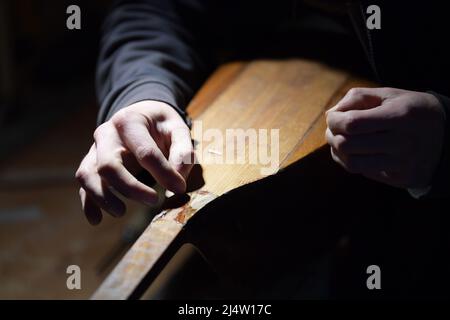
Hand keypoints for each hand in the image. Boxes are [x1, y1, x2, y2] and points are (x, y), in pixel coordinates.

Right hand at [76, 100, 193, 224]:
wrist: (139, 114)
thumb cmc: (160, 125)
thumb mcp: (177, 129)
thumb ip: (183, 152)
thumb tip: (178, 181)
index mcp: (130, 121)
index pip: (145, 152)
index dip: (164, 173)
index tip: (179, 188)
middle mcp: (106, 134)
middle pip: (109, 165)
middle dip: (130, 188)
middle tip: (154, 201)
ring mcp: (94, 149)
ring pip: (88, 175)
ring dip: (103, 197)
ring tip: (122, 212)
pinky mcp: (91, 164)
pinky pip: (83, 185)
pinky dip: (88, 203)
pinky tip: (96, 220)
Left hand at [325, 87, 444, 188]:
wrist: (446, 135)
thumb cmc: (409, 110)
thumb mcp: (389, 95)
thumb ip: (357, 98)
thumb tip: (331, 115)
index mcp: (400, 115)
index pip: (352, 123)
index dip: (334, 121)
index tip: (333, 117)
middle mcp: (404, 142)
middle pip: (347, 145)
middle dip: (331, 136)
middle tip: (333, 130)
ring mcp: (403, 164)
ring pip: (352, 163)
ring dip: (337, 151)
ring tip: (340, 141)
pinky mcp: (400, 179)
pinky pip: (363, 173)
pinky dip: (350, 162)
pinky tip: (354, 151)